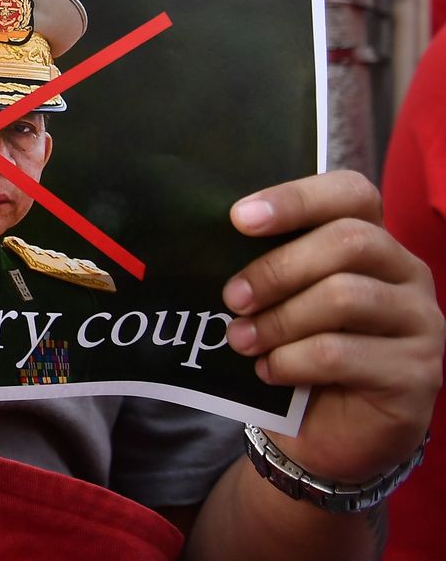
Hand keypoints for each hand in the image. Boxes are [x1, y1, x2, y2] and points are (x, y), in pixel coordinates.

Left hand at [222, 170, 443, 481]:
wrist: (329, 435)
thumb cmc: (300, 355)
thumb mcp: (283, 302)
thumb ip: (270, 268)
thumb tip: (208, 241)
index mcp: (375, 244)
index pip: (353, 194)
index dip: (297, 198)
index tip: (238, 218)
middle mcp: (409, 275)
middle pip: (349, 241)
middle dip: (278, 268)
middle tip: (232, 298)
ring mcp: (421, 324)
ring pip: (344, 297)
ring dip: (279, 320)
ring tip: (242, 340)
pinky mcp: (417, 374)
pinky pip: (341, 353)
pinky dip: (292, 361)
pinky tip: (270, 371)